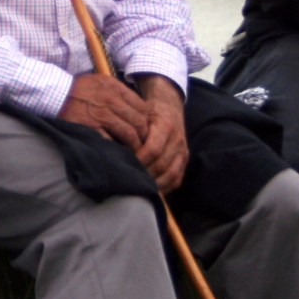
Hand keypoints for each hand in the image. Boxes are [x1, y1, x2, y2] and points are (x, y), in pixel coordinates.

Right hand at [58, 72, 149, 148]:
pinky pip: (112, 140)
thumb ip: (117, 91)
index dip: (146, 120)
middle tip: (143, 143)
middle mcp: (110, 100)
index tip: (144, 128)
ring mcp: (101, 114)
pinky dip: (118, 148)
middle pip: (139, 121)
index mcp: (114, 88)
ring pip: (129, 132)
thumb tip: (134, 106)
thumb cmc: (77, 89)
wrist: (54, 94)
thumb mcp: (99, 81)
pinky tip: (119, 152)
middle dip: (143, 135)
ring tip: (134, 151)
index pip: (142, 106)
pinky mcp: (91, 127)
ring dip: (134, 145)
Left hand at [133, 76, 188, 193]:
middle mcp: (177, 140)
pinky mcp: (184, 160)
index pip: (153, 149)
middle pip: (161, 165)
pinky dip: (164, 187)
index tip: (125, 165)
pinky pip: (176, 179)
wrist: (169, 107)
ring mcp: (183, 152)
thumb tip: (113, 145)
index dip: (139, 160)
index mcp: (166, 126)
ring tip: (138, 188)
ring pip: (171, 174)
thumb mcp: (139, 113)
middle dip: (144, 174)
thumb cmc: (149, 112)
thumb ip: (130, 128)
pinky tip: (151, 191)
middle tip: (128, 180)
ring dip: (154, 184)